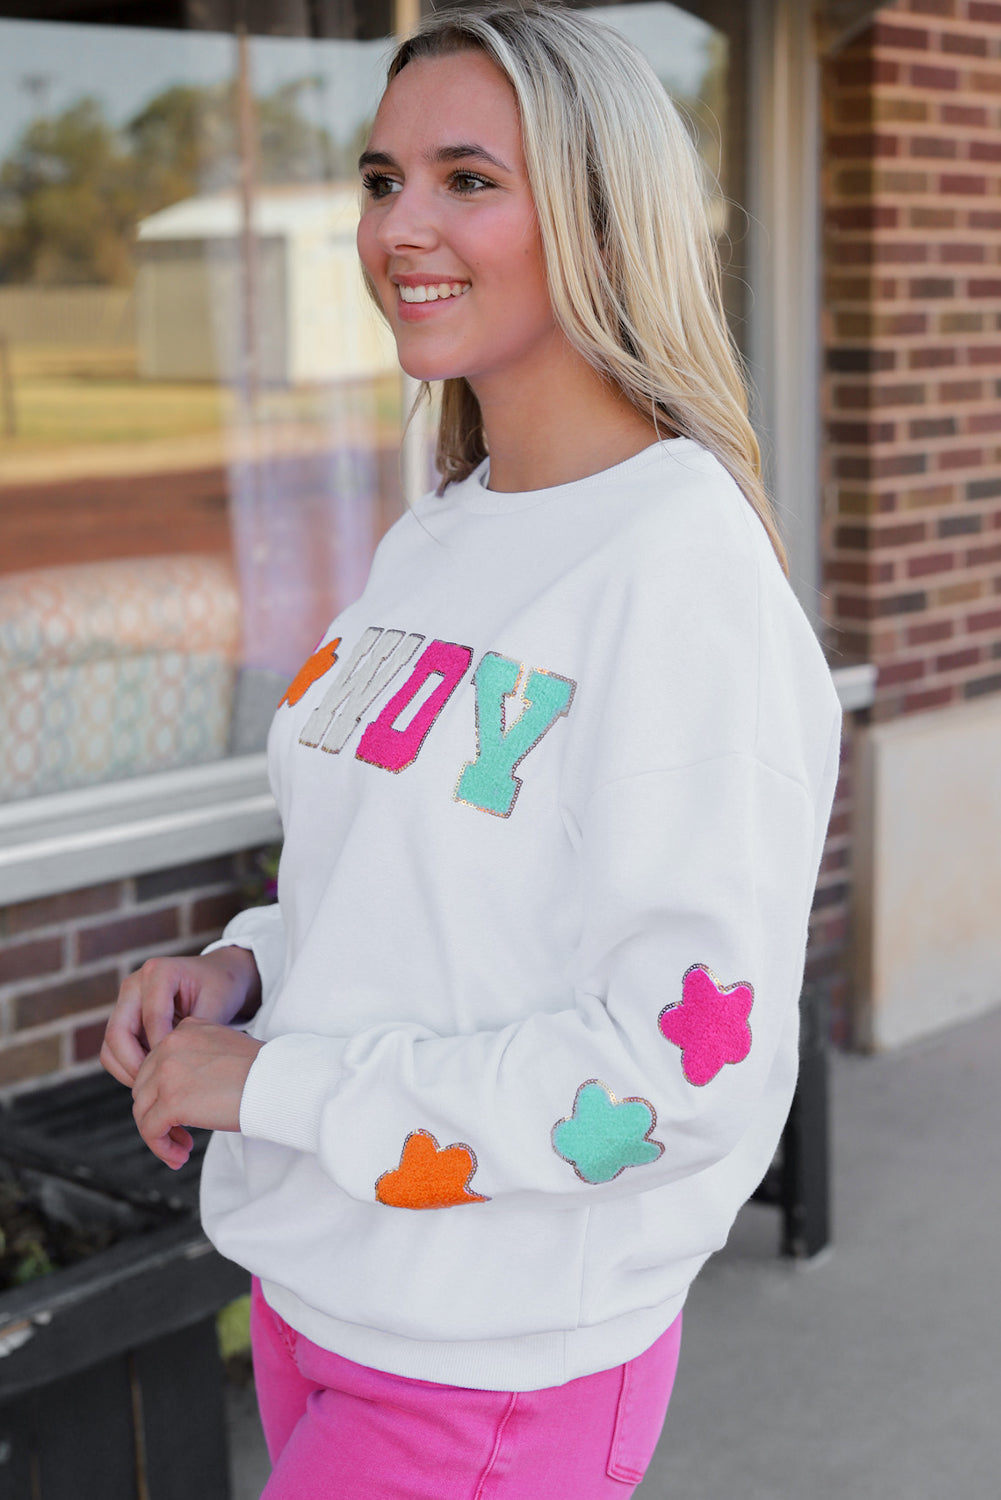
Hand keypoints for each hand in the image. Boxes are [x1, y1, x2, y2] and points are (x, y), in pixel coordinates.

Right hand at [101, 948, 261, 1089]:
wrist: (217, 976)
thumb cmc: (220, 987)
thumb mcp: (217, 1004)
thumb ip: (198, 1031)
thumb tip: (183, 1065)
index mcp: (159, 972)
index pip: (151, 1018)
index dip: (163, 1048)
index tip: (180, 1071)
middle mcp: (134, 984)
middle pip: (117, 1032)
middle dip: (135, 1064)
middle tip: (159, 1086)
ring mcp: (125, 1003)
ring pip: (110, 1046)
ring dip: (128, 1070)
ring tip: (156, 1086)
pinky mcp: (124, 1020)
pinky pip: (114, 1051)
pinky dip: (129, 1068)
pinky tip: (154, 1079)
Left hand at [131, 1017, 263, 1169]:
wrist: (278, 1081)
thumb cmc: (262, 1072)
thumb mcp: (222, 1050)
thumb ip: (195, 1060)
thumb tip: (178, 1091)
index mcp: (185, 1030)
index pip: (156, 1065)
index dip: (164, 1093)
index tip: (183, 1113)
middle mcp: (169, 1045)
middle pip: (144, 1088)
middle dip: (158, 1114)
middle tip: (182, 1135)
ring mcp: (166, 1072)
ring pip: (142, 1111)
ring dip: (159, 1134)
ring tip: (182, 1149)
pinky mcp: (170, 1101)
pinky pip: (150, 1130)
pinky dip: (161, 1147)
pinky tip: (181, 1157)